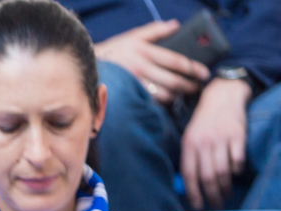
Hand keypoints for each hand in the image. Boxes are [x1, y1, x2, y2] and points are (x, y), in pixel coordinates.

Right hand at [94, 21, 209, 102]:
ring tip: (184, 96)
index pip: (175, 61)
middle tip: (198, 87)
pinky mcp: (127, 96)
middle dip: (188, 85)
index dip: (192, 68)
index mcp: (144, 52)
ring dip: (176, 96)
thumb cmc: (113, 52)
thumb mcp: (133, 36)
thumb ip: (155, 30)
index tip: (204, 73)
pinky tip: (167, 103)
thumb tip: (176, 25)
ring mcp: (133, 84)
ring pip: (162, 94)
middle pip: (172, 80)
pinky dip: (160, 104)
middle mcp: (140, 68)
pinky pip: (148, 102)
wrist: (87, 67)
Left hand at [181, 77, 250, 209]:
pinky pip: (237, 159)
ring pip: (223, 171)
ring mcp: (221, 138)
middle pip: (207, 176)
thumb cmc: (203, 123)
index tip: (197, 206)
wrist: (222, 97)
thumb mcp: (189, 137)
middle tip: (215, 205)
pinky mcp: (237, 134)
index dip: (193, 193)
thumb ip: (189, 158)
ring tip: (226, 194)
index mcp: (189, 145)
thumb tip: (187, 186)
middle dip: (211, 195)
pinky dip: (236, 170)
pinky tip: (235, 174)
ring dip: (225, 187)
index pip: (188, 174)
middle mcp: (204, 143)